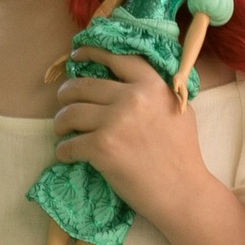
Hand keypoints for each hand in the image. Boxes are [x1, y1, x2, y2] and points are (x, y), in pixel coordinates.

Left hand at [51, 50, 210, 229]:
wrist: (183, 191)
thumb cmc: (183, 154)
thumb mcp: (179, 109)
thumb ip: (156, 92)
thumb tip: (129, 82)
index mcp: (152, 85)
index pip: (116, 59)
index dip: (92, 53)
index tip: (76, 56)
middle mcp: (132, 98)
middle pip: (83, 86)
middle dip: (66, 94)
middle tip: (64, 104)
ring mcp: (116, 122)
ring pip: (70, 113)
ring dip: (60, 122)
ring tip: (62, 130)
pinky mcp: (102, 148)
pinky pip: (69, 144)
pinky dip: (63, 150)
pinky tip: (66, 154)